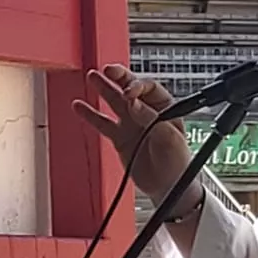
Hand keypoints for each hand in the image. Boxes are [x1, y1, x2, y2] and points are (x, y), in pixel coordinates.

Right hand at [70, 64, 195, 207]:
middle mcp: (146, 112)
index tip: (128, 93)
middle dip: (119, 78)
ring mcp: (132, 124)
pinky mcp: (120, 137)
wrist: (168, 188)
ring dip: (104, 88)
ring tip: (92, 76)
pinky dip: (90, 114)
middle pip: (130, 89)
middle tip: (108, 70)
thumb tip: (132, 102)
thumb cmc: (177, 163)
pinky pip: (103, 123)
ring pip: (114, 102)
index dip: (137, 87)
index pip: (149, 89)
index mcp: (165, 108)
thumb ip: (150, 118)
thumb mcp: (170, 138)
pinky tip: (80, 106)